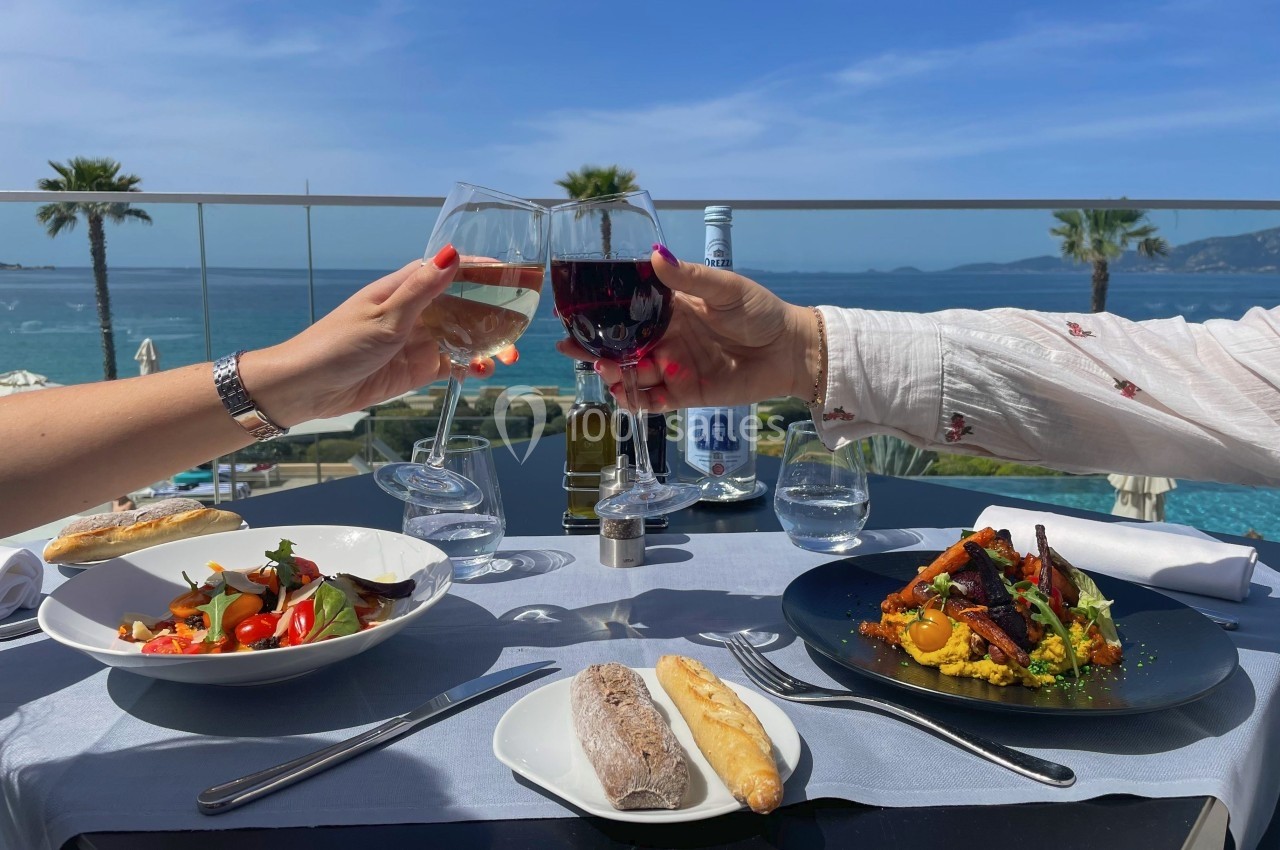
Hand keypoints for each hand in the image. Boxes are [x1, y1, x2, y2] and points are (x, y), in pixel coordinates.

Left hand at [241, 252, 513, 424]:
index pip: (451, 271)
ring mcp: (417, 341)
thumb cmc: (337, 345)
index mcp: (404, 289)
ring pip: (463, 336)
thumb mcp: (384, 316)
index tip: (515, 274)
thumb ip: (422, 289)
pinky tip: (483, 372)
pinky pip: (452, 364)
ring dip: (487, 344)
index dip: (483, 271)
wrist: (307, 388)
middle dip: (495, 314)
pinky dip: (470, 366)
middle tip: (520, 327)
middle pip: (465, 306)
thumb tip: (452, 254)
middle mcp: (415, 311)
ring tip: (509, 356)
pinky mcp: (416, 369)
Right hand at [555, 248, 819, 410]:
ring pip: (633, 374)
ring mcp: (673, 367)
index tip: (574, 316)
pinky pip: (653, 400)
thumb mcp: (725, 289)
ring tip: (608, 370)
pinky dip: (637, 401)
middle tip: (573, 349)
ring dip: (615, 374)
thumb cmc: (760, 313)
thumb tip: (654, 255)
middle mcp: (666, 338)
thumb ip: (689, 278)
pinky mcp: (685, 394)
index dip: (601, 315)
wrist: (789, 351)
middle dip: (595, 349)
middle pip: (622, 345)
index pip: (628, 311)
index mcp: (671, 309)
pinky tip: (626, 396)